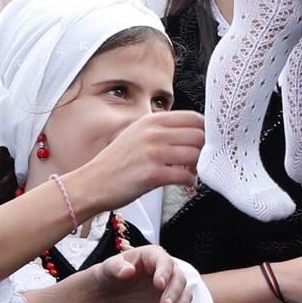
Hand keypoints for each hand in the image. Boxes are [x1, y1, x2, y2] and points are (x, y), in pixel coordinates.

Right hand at [77, 111, 204, 211]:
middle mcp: (153, 133)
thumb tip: (190, 132)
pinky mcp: (153, 175)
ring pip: (195, 155)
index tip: (207, 142)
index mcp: (151, 121)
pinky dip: (191, 182)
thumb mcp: (137, 134)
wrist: (94, 183)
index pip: (193, 118)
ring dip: (199, 166)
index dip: (206, 131)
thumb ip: (161, 130)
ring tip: (193, 172)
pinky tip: (186, 184)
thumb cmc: (117, 162)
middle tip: (201, 160)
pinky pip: (185, 176)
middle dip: (205, 150)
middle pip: (199, 136)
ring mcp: (153, 153)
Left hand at [97, 243, 196, 302]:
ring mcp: (171, 287)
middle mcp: (167, 270)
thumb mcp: (108, 268)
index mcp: (153, 256)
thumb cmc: (111, 274)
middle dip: (173, 293)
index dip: (164, 272)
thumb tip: (128, 271)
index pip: (164, 262)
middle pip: (178, 279)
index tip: (159, 285)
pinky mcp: (172, 302)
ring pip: (184, 294)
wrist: (112, 291)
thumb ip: (117, 268)